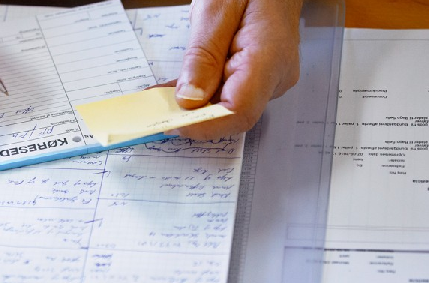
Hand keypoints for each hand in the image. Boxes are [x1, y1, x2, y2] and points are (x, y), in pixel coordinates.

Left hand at [169, 0, 302, 139]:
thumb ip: (204, 54)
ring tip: (158, 97)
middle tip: (154, 110)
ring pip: (225, 105)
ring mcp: (268, 76)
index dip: (202, 124)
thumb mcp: (218, 7)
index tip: (170, 122)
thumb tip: (189, 98)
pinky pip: (226, 91)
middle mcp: (274, 74)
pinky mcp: (257, 74)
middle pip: (230, 112)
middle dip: (190, 115)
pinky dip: (199, 91)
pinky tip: (173, 90)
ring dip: (190, 104)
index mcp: (270, 57)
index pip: (238, 111)